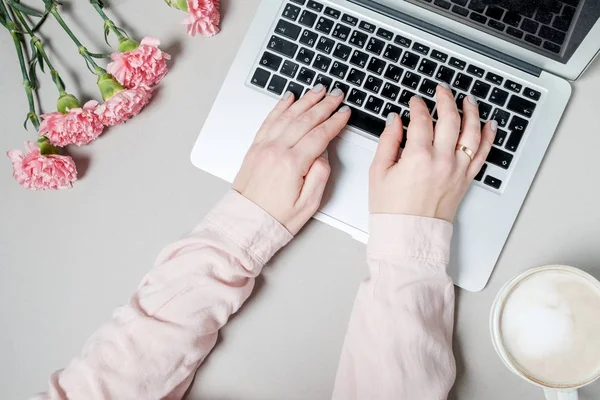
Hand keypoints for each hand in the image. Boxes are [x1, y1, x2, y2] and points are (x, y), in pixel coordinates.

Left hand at [233, 84, 349, 233]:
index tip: (344, 113)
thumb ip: (320, 175)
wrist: (246, 223)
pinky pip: (269, 120)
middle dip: (324, 105)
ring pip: (287, 115)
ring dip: (305, 101)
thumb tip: (323, 155)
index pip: (319, 135)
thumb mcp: (309, 204)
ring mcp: (263, 147)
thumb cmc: (276, 218)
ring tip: (318, 90)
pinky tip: (289, 98)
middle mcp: (276, 150)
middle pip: (305, 120)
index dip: (334, 122)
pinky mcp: (255, 148)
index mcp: (292, 164)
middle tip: (337, 95)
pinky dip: (280, 107)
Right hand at [369, 84, 496, 221]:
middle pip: (450, 119)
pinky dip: (488, 136)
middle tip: (441, 90)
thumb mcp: (379, 172)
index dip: (417, 106)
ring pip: (472, 132)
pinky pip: (483, 153)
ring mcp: (457, 169)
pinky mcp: (466, 179)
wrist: (409, 234)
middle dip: (445, 99)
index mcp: (418, 157)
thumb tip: (394, 121)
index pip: (421, 119)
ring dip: (471, 111)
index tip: (414, 102)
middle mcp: (442, 160)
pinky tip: (489, 124)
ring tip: (467, 99)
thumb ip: (388, 141)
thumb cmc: (392, 209)